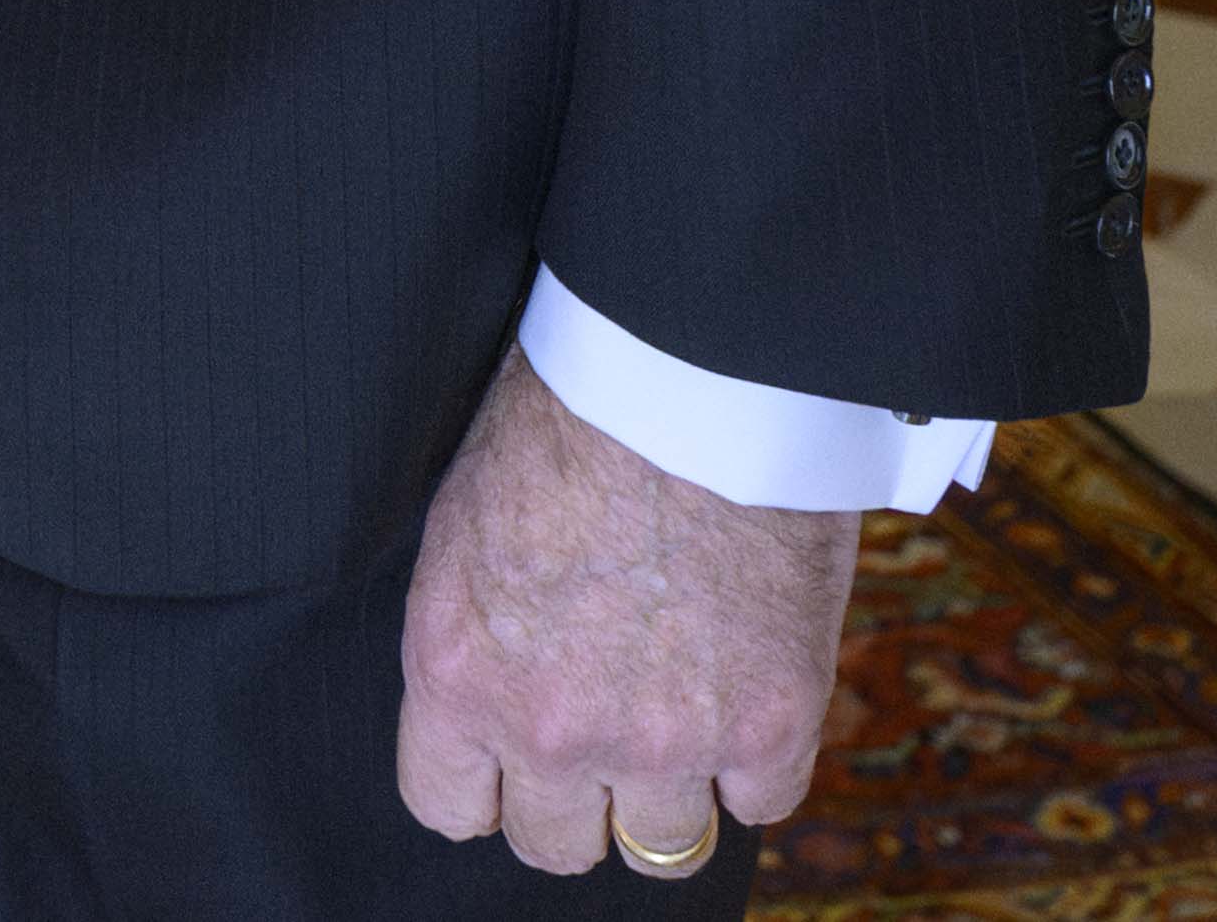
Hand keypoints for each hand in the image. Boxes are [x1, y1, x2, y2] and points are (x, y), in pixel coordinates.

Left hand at [391, 351, 858, 876]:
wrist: (689, 369)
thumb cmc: (568, 415)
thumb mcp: (469, 528)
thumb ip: (485, 637)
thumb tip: (505, 690)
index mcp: (455, 672)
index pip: (447, 806)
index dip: (488, 782)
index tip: (516, 752)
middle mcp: (549, 727)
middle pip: (557, 845)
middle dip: (581, 795)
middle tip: (610, 724)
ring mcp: (663, 738)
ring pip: (663, 847)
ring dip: (673, 789)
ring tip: (684, 707)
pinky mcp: (768, 725)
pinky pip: (761, 803)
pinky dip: (760, 758)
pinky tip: (750, 686)